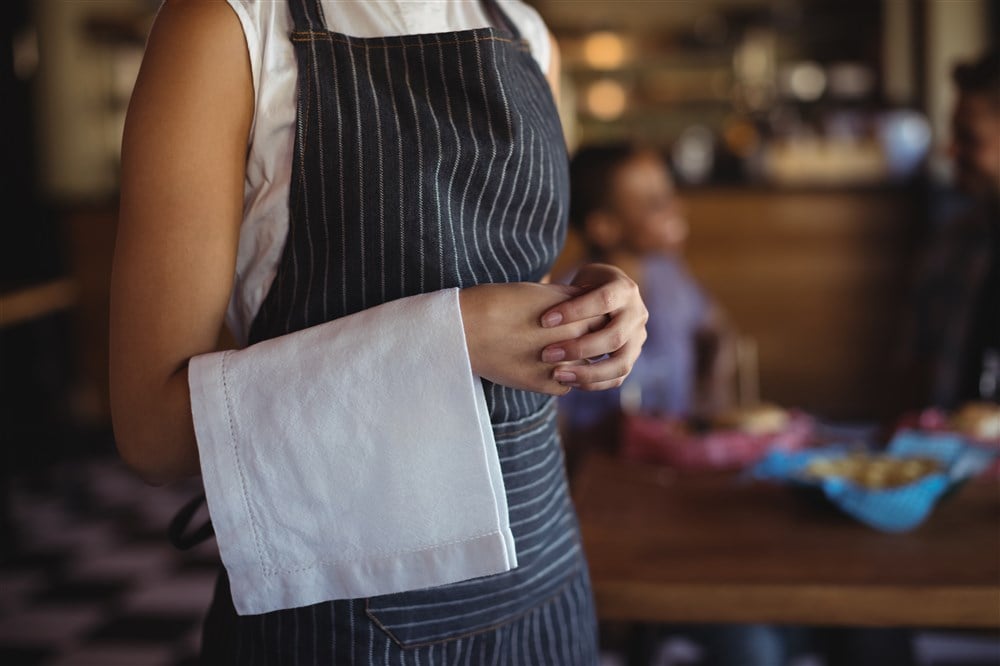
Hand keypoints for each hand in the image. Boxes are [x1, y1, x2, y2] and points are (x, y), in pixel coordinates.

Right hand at [459, 282, 604, 394]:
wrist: (467, 329)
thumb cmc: (498, 302)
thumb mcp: (539, 292)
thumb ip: (566, 298)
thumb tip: (582, 299)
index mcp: (576, 318)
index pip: (604, 320)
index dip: (595, 318)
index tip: (587, 316)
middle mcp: (574, 344)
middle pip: (597, 346)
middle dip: (591, 341)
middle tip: (576, 336)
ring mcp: (560, 367)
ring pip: (583, 369)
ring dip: (577, 363)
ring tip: (559, 352)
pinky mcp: (543, 385)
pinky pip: (566, 386)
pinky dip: (561, 379)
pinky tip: (547, 368)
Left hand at [537, 263, 648, 390]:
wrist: (605, 296)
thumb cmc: (583, 287)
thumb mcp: (578, 282)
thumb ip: (568, 294)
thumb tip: (544, 315)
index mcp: (625, 290)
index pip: (603, 300)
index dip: (574, 311)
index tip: (544, 321)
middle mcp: (637, 315)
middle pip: (615, 337)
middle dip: (579, 348)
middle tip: (547, 354)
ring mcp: (638, 339)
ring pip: (620, 364)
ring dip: (587, 373)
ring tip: (557, 375)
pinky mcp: (631, 358)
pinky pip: (617, 378)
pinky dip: (593, 383)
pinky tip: (568, 381)